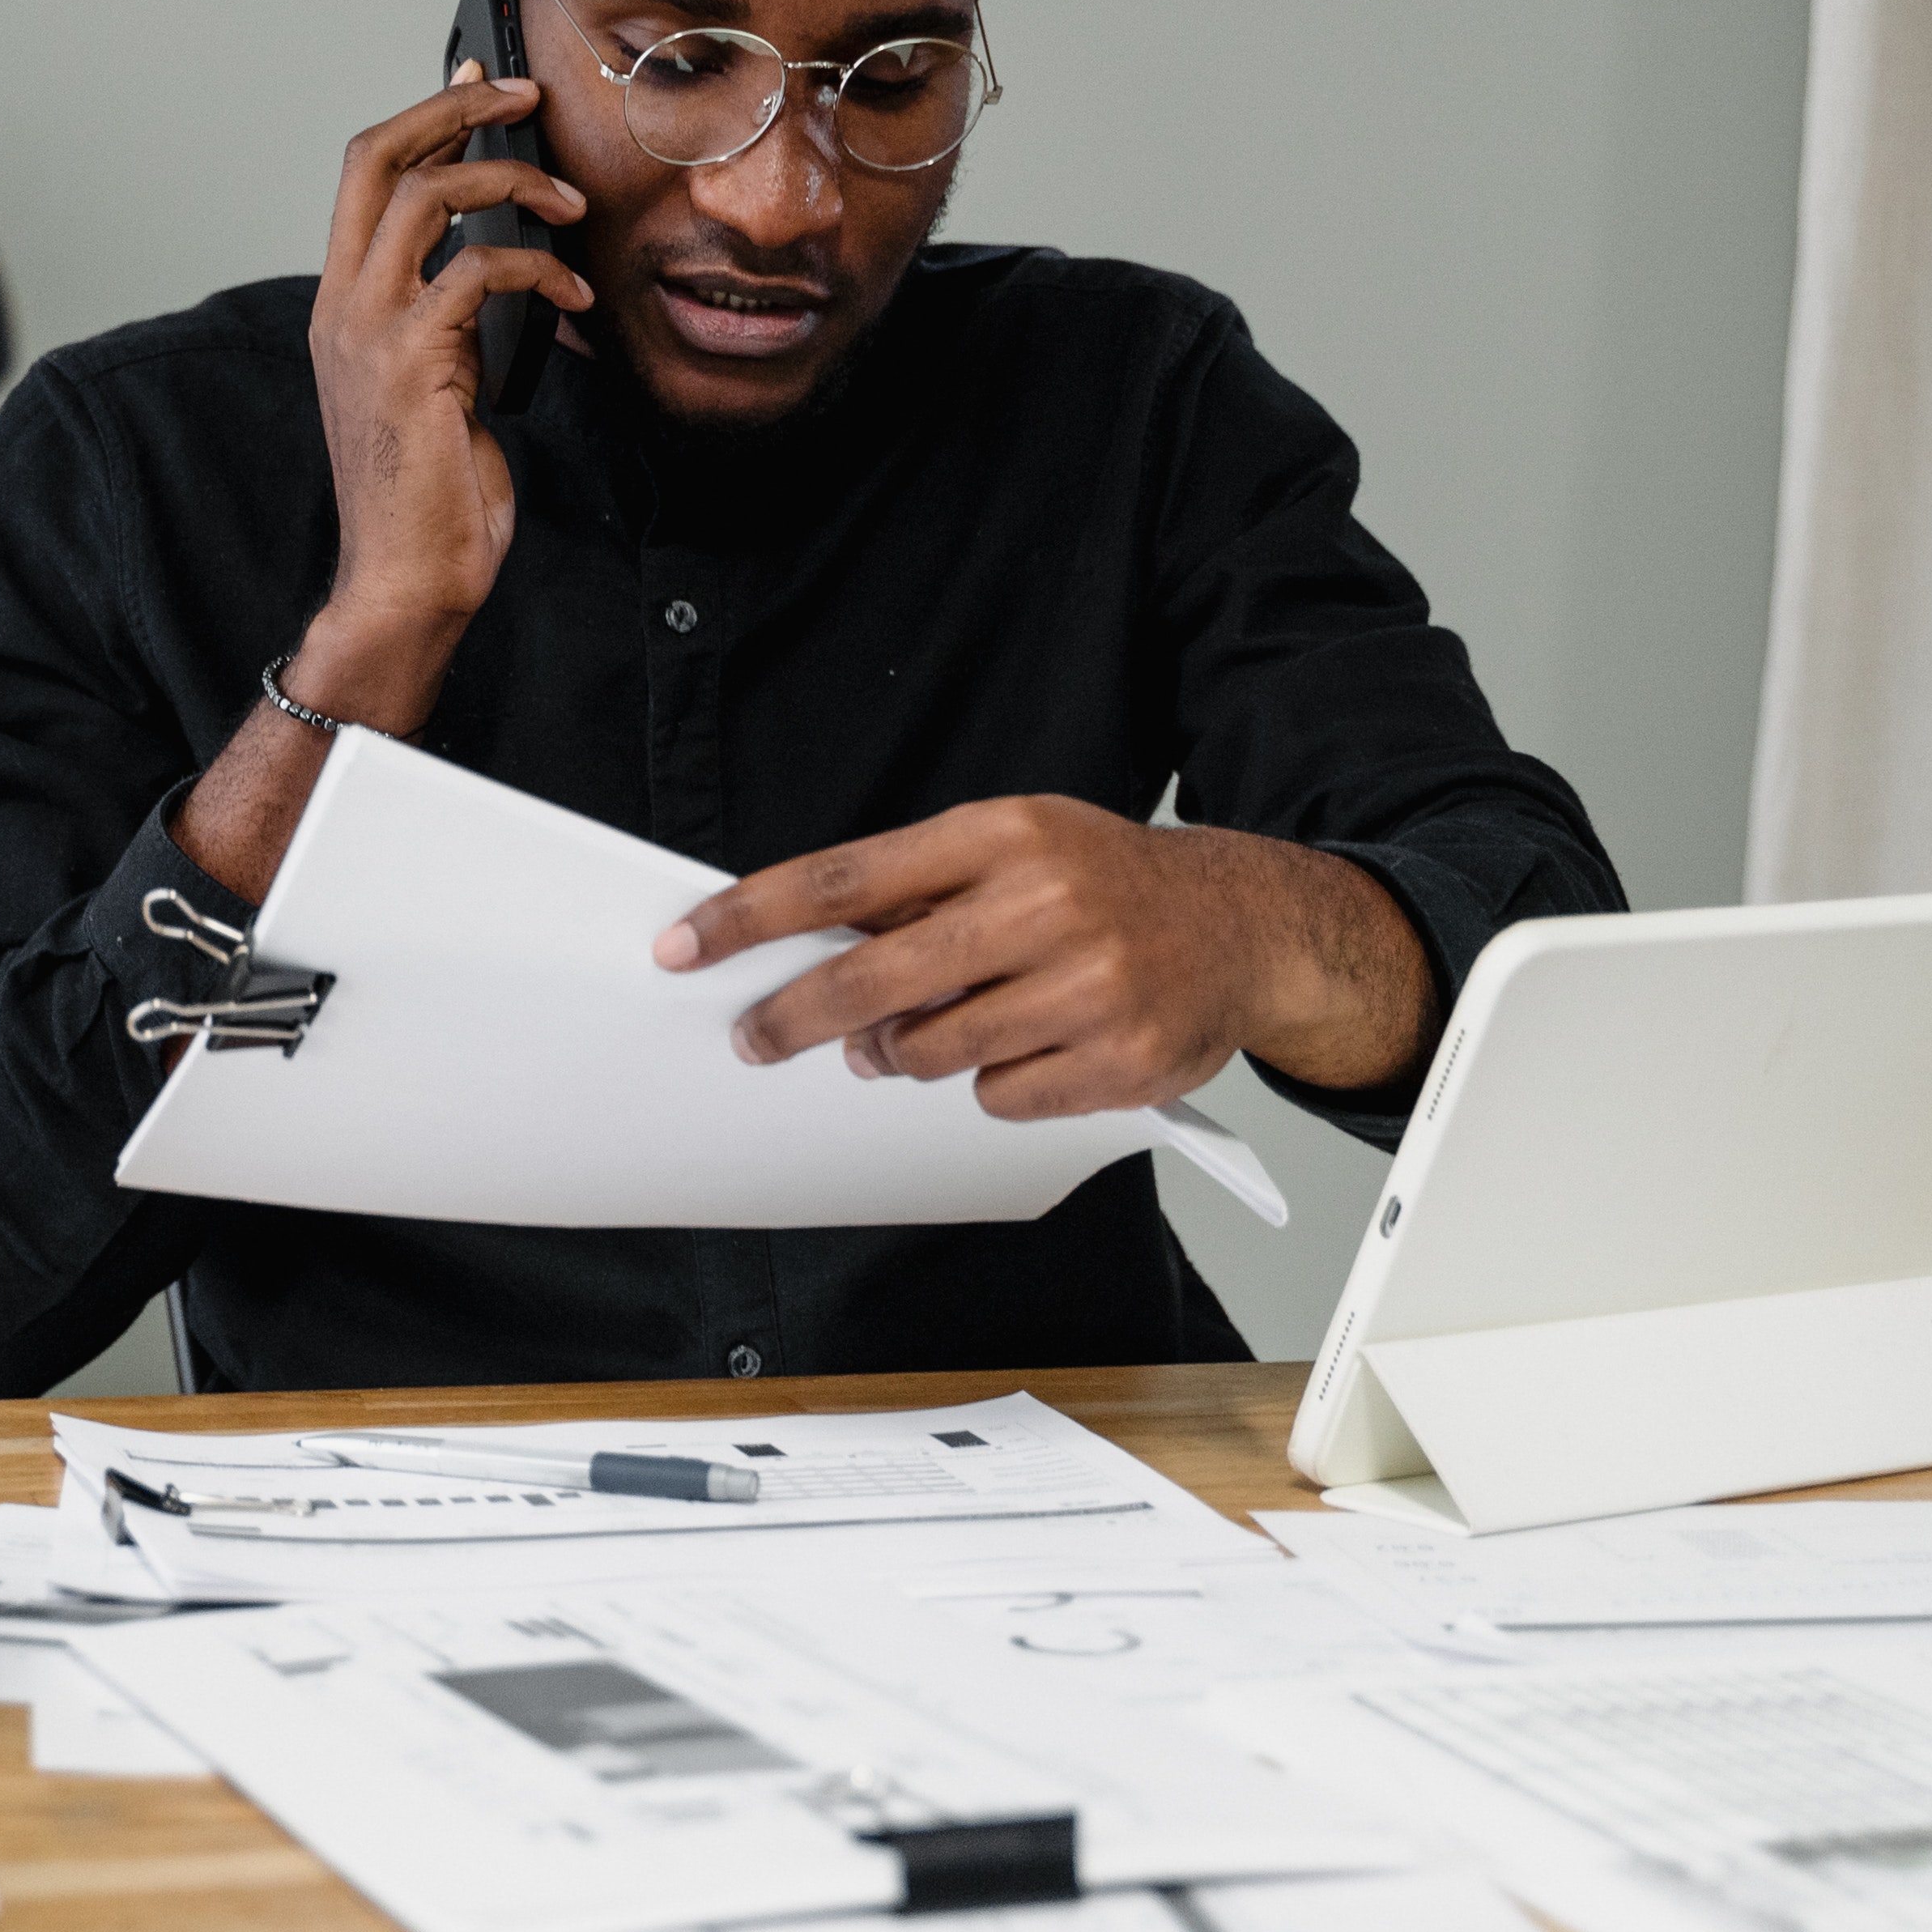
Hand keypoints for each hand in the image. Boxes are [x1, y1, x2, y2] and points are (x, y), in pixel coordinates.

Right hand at [288, 64, 593, 722]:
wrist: (406, 579)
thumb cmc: (431, 494)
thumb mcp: (440, 384)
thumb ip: (451, 320)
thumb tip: (502, 260)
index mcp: (343, 303)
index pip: (364, 173)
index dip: (424, 115)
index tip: (482, 81)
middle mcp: (342, 305)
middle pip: (379, 156)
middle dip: (456, 109)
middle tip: (525, 95)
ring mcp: (368, 332)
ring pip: (426, 197)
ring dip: (511, 183)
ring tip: (571, 206)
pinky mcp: (411, 365)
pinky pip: (479, 274)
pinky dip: (541, 272)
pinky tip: (577, 302)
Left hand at [655, 799, 1435, 1117]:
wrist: (1244, 926)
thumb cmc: (1108, 885)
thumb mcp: (1016, 846)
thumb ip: (919, 891)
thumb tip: (812, 956)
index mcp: (1006, 835)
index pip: (847, 879)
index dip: (753, 915)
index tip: (687, 944)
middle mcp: (1047, 904)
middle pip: (874, 979)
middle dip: (794, 1017)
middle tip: (754, 1036)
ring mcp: (1088, 988)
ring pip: (932, 1051)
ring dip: (912, 1051)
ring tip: (945, 1023)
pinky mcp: (1118, 1061)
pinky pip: (999, 1096)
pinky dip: (996, 1081)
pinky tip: (1034, 1044)